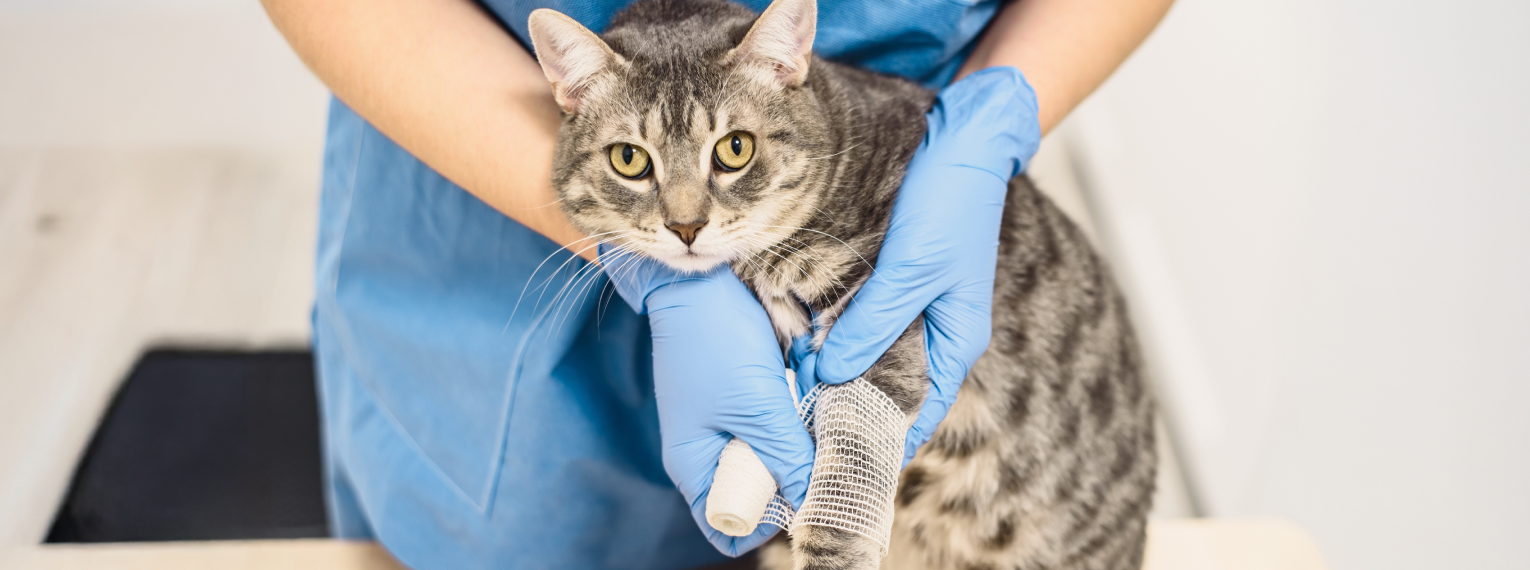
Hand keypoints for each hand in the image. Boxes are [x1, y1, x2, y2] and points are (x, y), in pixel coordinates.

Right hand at [603, 247, 814, 555]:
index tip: (805, 505)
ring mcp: (730, 418)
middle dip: (794, 481)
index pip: (726, 525)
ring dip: (803, 443)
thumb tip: (815, 504)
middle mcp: (710, 448)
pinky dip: (801, 413)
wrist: (702, 274)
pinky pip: (781, 419)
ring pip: (776, 453)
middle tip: (829, 461)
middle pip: (759, 491)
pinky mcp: (750, 391)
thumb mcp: (758, 406)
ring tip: (827, 423)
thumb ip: (787, 457)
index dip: (766, 526)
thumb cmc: (714, 340)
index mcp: (694, 464)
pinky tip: (819, 396)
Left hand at [808, 67, 1040, 464]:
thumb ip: (873, 324)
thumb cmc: (952, 204)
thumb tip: (833, 374)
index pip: (920, 414)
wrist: (965, 139)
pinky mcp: (895, 282)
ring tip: (794, 400)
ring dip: (839, 378)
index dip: (882, 442)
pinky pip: (864, 325)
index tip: (839, 467)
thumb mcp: (911, 269)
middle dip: (851, 414)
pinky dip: (838, 340)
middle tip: (801, 437)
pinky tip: (804, 348)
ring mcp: (917, 307)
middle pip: (892, 392)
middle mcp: (938, 332)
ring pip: (873, 359)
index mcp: (958, 341)